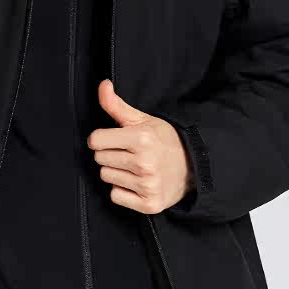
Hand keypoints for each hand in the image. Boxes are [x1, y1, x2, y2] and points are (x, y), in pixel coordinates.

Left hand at [88, 79, 195, 213]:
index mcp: (142, 138)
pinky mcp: (149, 204)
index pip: (95, 141)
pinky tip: (137, 182)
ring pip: (106, 177)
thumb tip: (103, 84)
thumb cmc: (163, 140)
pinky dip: (123, 190)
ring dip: (117, 172)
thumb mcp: (142, 119)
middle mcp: (144, 163)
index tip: (116, 139)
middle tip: (129, 153)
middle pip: (99, 159)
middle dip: (110, 154)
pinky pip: (115, 196)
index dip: (103, 138)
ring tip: (135, 167)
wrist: (193, 165)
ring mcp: (147, 185)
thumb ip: (116, 105)